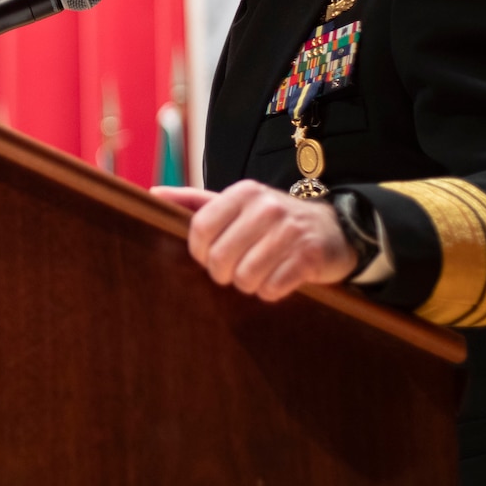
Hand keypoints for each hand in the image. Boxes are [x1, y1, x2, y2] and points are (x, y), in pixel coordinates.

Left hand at [152, 181, 357, 300]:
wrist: (333, 229)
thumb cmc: (272, 221)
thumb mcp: (236, 205)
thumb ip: (195, 202)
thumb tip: (152, 193)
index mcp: (243, 193)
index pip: (200, 230)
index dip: (198, 253)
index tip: (208, 257)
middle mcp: (266, 207)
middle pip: (220, 258)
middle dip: (224, 274)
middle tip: (235, 270)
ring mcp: (290, 230)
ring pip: (246, 277)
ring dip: (248, 285)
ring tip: (257, 274)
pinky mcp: (310, 255)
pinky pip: (273, 288)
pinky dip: (271, 292)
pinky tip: (278, 279)